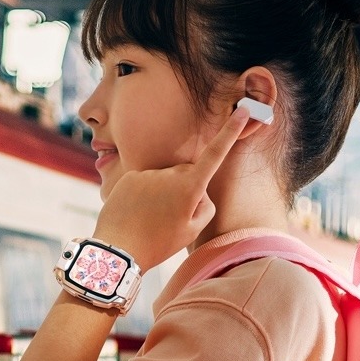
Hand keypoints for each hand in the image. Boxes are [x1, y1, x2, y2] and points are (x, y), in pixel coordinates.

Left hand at [91, 107, 249, 270]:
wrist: (117, 250)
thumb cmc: (159, 244)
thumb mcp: (192, 230)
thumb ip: (205, 205)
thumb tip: (199, 190)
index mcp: (190, 186)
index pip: (215, 153)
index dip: (231, 131)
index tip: (242, 110)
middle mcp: (170, 173)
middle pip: (187, 174)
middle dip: (186, 189)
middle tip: (172, 218)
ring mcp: (148, 173)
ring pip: (164, 180)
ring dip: (163, 194)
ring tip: (151, 219)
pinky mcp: (129, 176)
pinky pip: (145, 182)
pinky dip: (144, 195)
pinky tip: (137, 213)